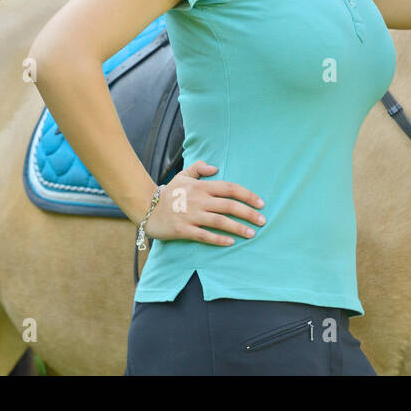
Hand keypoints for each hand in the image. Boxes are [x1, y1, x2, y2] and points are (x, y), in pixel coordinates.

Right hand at [142, 160, 266, 245]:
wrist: (146, 208)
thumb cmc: (169, 192)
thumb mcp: (183, 175)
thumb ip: (200, 168)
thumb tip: (216, 167)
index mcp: (202, 187)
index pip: (230, 189)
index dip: (247, 195)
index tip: (261, 203)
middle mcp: (199, 200)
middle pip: (229, 206)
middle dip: (249, 213)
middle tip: (263, 220)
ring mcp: (191, 215)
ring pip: (220, 221)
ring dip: (238, 227)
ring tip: (252, 233)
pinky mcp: (183, 230)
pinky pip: (204, 235)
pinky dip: (218, 239)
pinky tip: (231, 242)